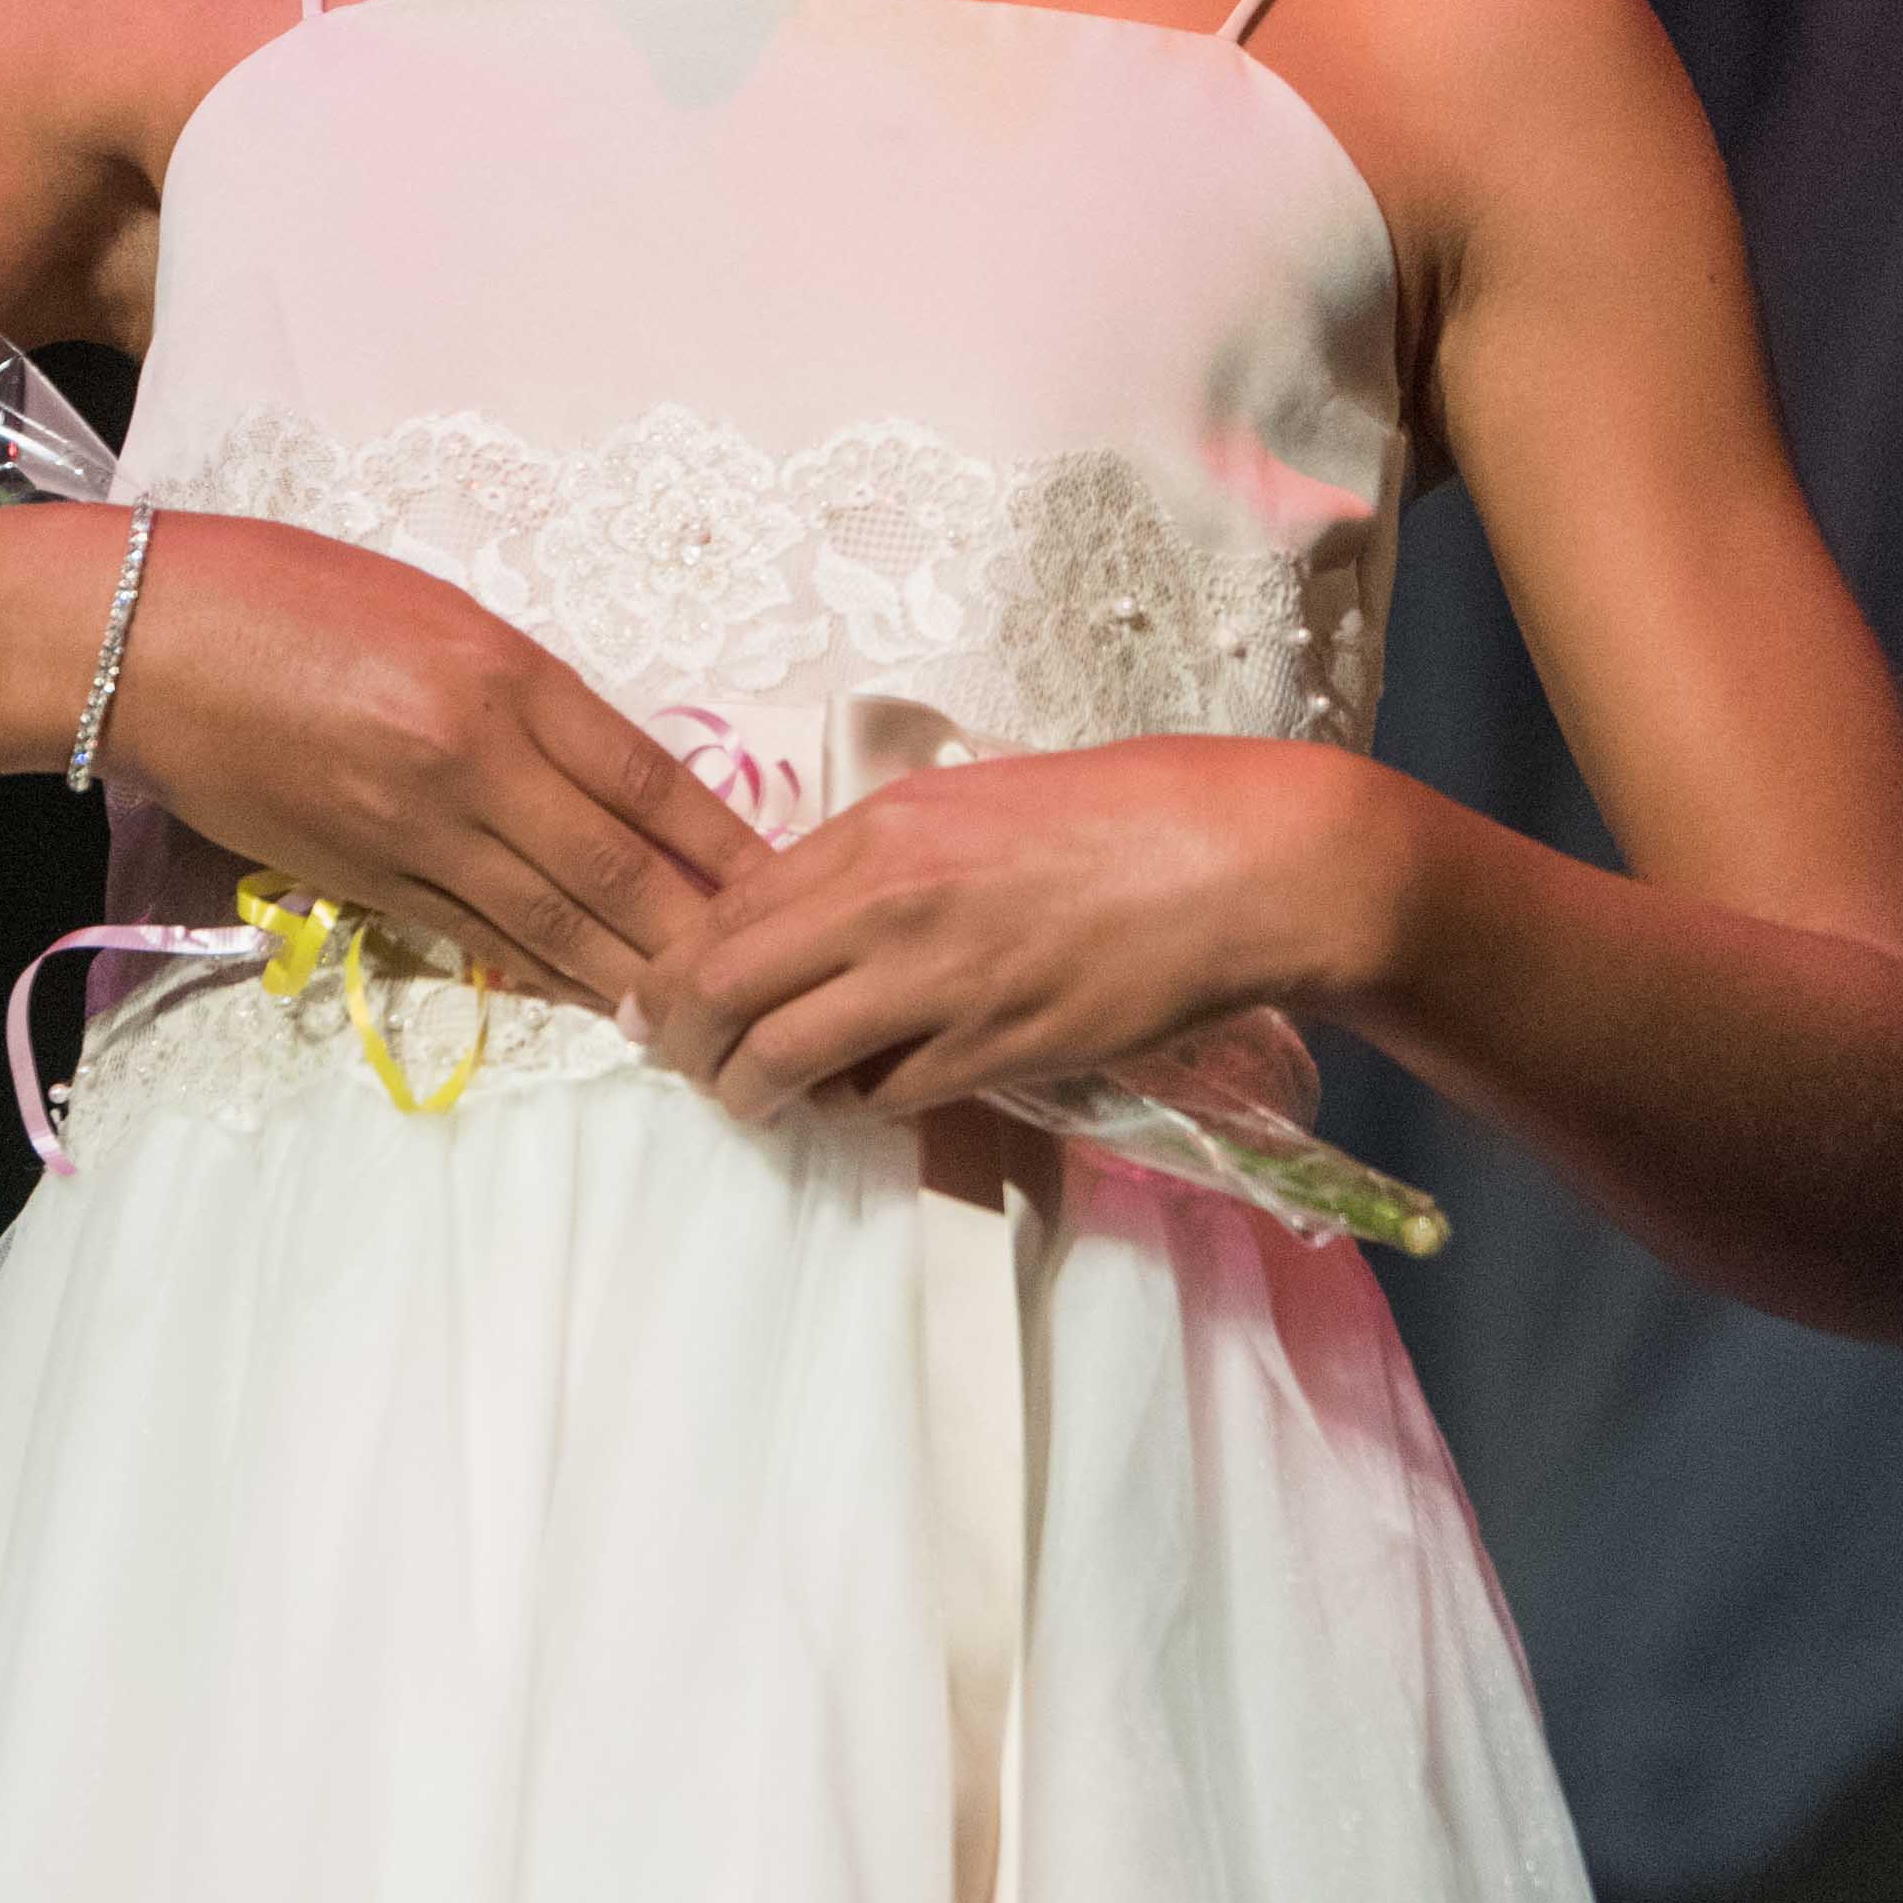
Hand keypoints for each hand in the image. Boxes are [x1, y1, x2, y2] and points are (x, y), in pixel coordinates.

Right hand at [99, 513, 771, 1013]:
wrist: (150, 642)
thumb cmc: (291, 592)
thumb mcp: (438, 611)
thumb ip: (525, 689)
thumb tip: (605, 772)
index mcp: (502, 673)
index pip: (644, 777)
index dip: (721, 841)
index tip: (783, 882)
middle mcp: (471, 760)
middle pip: (616, 868)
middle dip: (699, 931)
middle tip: (766, 976)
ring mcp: (415, 830)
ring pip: (552, 921)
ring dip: (632, 973)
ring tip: (701, 1011)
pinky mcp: (364, 878)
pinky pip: (477, 935)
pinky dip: (545, 970)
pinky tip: (591, 996)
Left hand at [629, 739, 1396, 1130]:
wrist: (1242, 861)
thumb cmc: (1127, 810)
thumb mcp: (979, 797)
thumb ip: (890, 849)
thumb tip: (817, 903)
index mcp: (881, 826)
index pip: (728, 907)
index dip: (676, 965)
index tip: (659, 996)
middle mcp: (889, 900)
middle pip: (721, 986)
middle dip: (680, 1038)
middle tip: (679, 1061)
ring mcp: (938, 982)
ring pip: (784, 1056)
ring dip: (747, 1091)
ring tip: (747, 1101)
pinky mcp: (996, 1051)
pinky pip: (883, 1097)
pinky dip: (855, 1105)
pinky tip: (860, 1098)